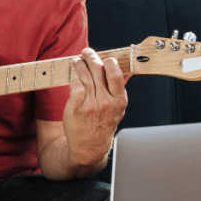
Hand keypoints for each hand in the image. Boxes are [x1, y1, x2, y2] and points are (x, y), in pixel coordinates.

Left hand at [63, 48, 128, 166]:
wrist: (89, 147)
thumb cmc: (103, 124)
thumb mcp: (118, 109)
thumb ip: (119, 89)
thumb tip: (127, 71)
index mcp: (118, 100)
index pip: (116, 74)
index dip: (109, 62)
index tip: (105, 58)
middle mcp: (105, 102)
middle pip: (97, 70)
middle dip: (91, 57)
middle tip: (86, 52)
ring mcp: (90, 105)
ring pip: (84, 76)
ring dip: (79, 64)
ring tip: (77, 60)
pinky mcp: (76, 108)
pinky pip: (74, 86)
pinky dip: (73, 80)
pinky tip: (73, 78)